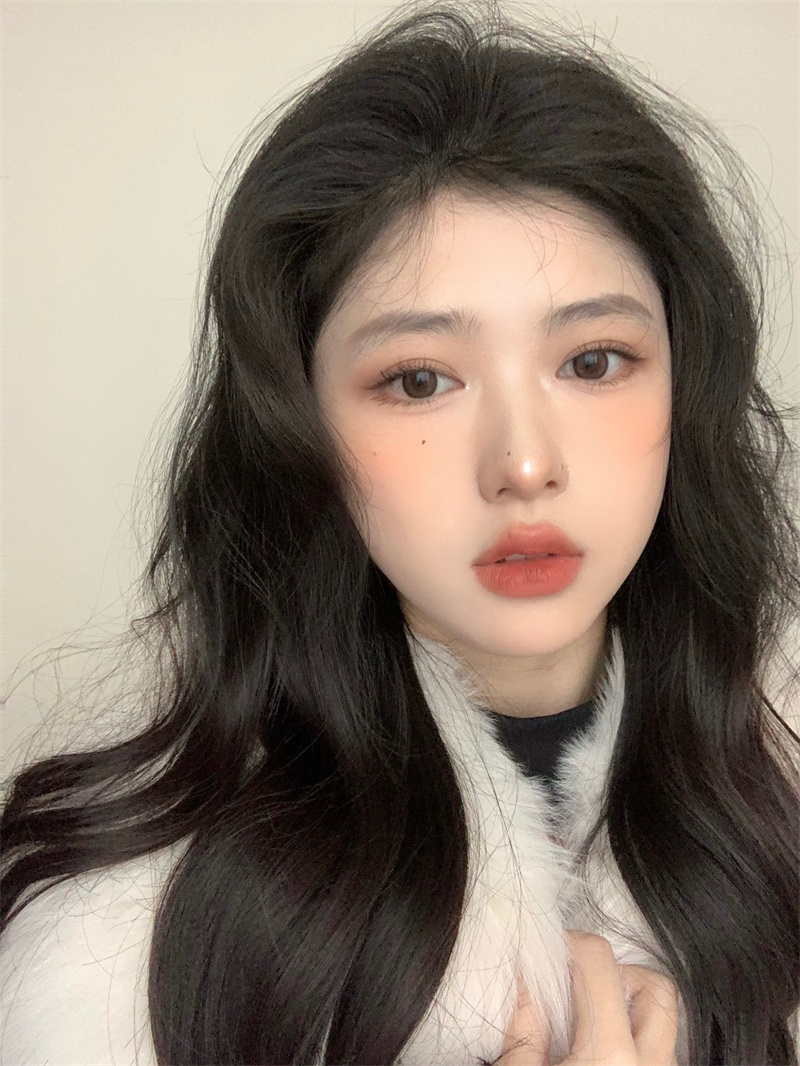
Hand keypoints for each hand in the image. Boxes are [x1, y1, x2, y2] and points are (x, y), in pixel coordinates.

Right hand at [500, 929, 679, 1064]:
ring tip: (590, 1020)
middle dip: (618, 972)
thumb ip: (526, 1023)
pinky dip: (635, 1036)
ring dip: (630, 1007)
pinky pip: (659, 1050)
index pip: (601, 963)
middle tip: (579, 985)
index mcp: (609, 1055)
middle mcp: (648, 1065)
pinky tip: (600, 1051)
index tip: (550, 951)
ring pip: (663, 1021)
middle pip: (654, 986)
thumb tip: (529, 973)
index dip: (571, 944)